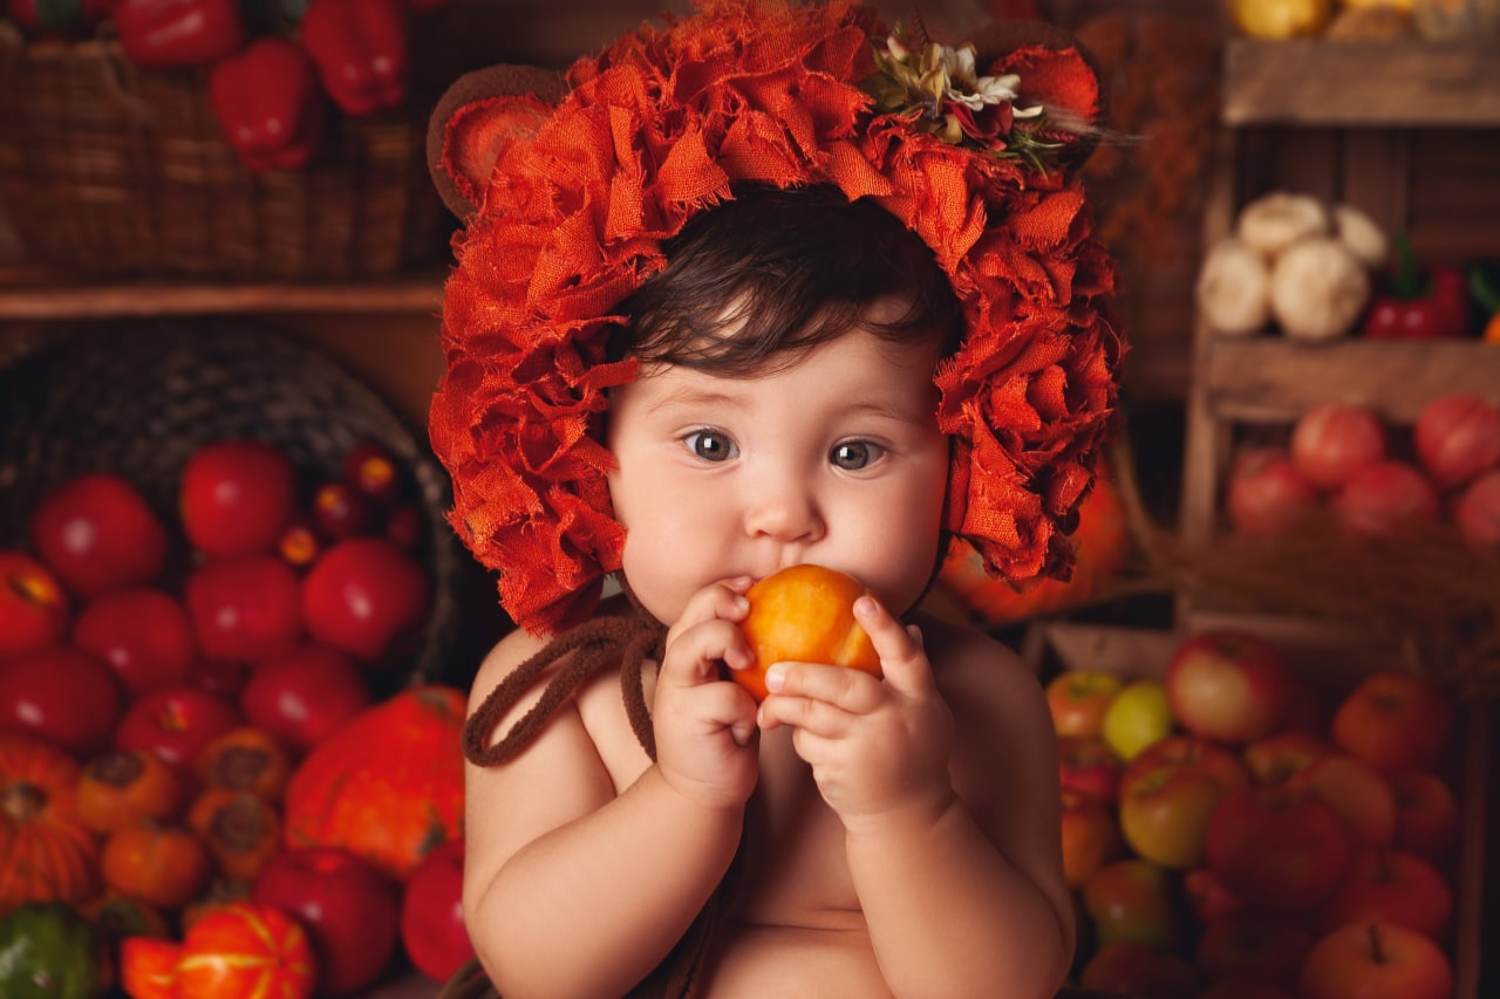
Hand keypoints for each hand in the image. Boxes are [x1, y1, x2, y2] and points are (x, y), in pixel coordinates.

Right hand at [652, 576, 761, 812]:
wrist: (704, 790)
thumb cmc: (728, 734)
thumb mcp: (738, 688)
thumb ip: (745, 659)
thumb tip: (786, 622)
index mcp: (687, 653)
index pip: (698, 605)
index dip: (724, 589)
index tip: (754, 588)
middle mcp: (676, 666)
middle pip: (691, 615)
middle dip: (721, 602)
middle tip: (749, 609)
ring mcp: (676, 691)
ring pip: (693, 644)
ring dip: (725, 641)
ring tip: (746, 661)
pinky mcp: (686, 719)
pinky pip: (724, 697)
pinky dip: (744, 710)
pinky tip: (745, 729)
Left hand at [757, 594, 956, 837]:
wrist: (907, 815)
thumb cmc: (912, 750)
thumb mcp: (923, 712)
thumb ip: (911, 674)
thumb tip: (910, 627)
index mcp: (918, 698)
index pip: (905, 656)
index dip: (884, 627)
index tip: (861, 600)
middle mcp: (896, 720)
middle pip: (846, 686)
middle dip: (806, 674)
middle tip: (775, 669)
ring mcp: (868, 747)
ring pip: (815, 716)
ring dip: (787, 706)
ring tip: (770, 697)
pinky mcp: (842, 770)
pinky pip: (808, 743)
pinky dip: (799, 736)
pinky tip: (797, 734)